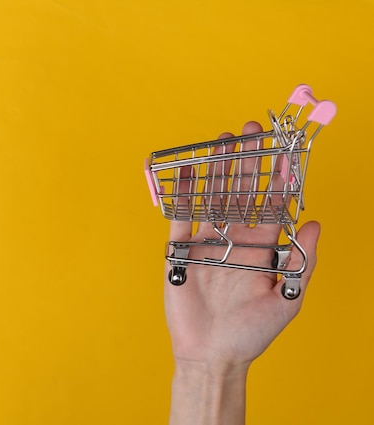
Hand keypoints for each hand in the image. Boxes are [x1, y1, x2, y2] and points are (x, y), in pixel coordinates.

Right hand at [165, 121, 320, 423]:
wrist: (211, 354)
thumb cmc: (250, 333)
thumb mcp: (287, 298)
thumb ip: (302, 260)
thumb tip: (315, 223)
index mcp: (261, 248)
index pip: (271, 204)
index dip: (278, 177)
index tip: (285, 151)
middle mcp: (234, 240)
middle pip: (241, 192)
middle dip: (247, 161)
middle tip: (251, 131)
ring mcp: (206, 243)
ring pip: (213, 197)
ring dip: (218, 169)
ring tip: (224, 140)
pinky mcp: (180, 250)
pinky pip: (181, 216)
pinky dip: (185, 193)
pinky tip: (191, 170)